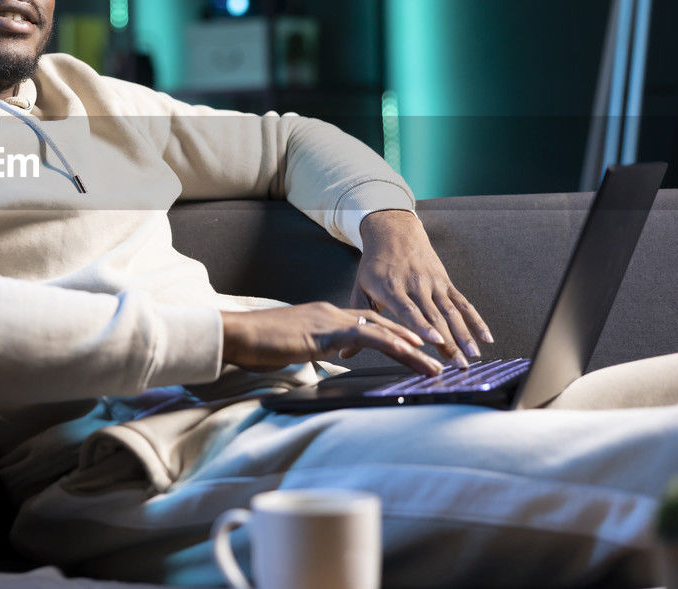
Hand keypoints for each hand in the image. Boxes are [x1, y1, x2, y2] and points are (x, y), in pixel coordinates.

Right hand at [221, 301, 443, 375]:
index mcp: (325, 318)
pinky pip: (369, 339)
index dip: (395, 336)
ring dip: (414, 347)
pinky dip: (394, 346)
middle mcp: (332, 314)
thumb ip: (313, 350)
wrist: (237, 334)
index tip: (417, 350)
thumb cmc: (257, 345)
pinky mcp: (326, 332)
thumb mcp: (292, 348)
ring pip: (383, 331)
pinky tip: (413, 356)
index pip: (368, 326)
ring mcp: (330, 320)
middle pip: (383, 326)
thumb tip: (326, 360)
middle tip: (440, 356)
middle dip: (414, 340)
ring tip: (436, 363)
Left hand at [350, 209, 492, 367]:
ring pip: (452, 312)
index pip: (409, 310)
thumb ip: (358, 318)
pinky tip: (487, 337)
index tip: (435, 341)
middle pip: (434, 316)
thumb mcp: (361, 287)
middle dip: (448, 342)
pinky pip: (463, 303)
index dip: (422, 326)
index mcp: (392, 288)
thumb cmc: (375, 265)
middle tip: (459, 364)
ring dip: (465, 335)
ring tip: (474, 356)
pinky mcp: (445, 283)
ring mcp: (433, 284)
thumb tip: (343, 353)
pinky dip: (476, 320)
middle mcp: (415, 286)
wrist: (394, 232)